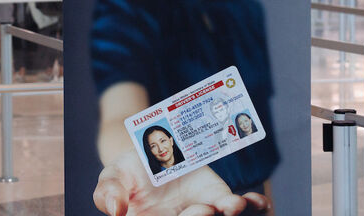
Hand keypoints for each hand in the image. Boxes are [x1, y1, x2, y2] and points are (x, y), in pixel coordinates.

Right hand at [93, 150, 269, 215]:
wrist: (147, 153)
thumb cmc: (126, 173)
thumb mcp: (110, 178)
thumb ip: (107, 193)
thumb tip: (115, 210)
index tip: (189, 213)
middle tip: (204, 208)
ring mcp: (202, 214)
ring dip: (231, 215)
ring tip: (233, 204)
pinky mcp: (218, 199)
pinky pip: (238, 208)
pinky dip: (252, 206)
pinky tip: (256, 201)